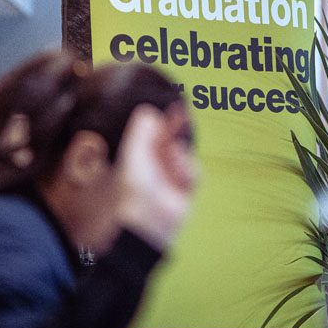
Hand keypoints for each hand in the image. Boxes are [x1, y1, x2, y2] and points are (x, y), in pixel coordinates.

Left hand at [115, 104, 197, 249]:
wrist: (147, 222)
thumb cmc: (134, 191)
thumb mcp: (133, 154)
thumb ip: (141, 132)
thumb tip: (150, 113)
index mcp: (139, 159)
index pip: (152, 135)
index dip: (162, 121)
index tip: (171, 105)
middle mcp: (155, 168)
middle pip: (170, 142)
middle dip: (176, 129)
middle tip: (183, 113)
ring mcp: (171, 180)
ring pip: (184, 156)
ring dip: (180, 152)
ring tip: (174, 152)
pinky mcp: (186, 191)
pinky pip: (194, 172)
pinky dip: (190, 168)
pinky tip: (181, 169)